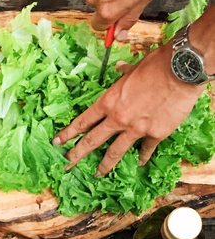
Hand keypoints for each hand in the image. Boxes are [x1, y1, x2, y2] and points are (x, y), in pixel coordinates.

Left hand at [53, 42, 203, 175]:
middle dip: (77, 154)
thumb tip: (119, 69)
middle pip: (92, 141)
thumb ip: (123, 74)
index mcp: (108, 102)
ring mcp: (136, 128)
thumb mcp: (133, 69)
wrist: (182, 70)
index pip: (82, 122)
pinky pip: (146, 149)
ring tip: (98, 174)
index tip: (57, 142)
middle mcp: (118, 118)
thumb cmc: (156, 65)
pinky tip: (139, 162)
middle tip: (67, 164)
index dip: (68, 133)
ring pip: (115, 151)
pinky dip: (143, 156)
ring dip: (105, 165)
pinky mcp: (156, 133)